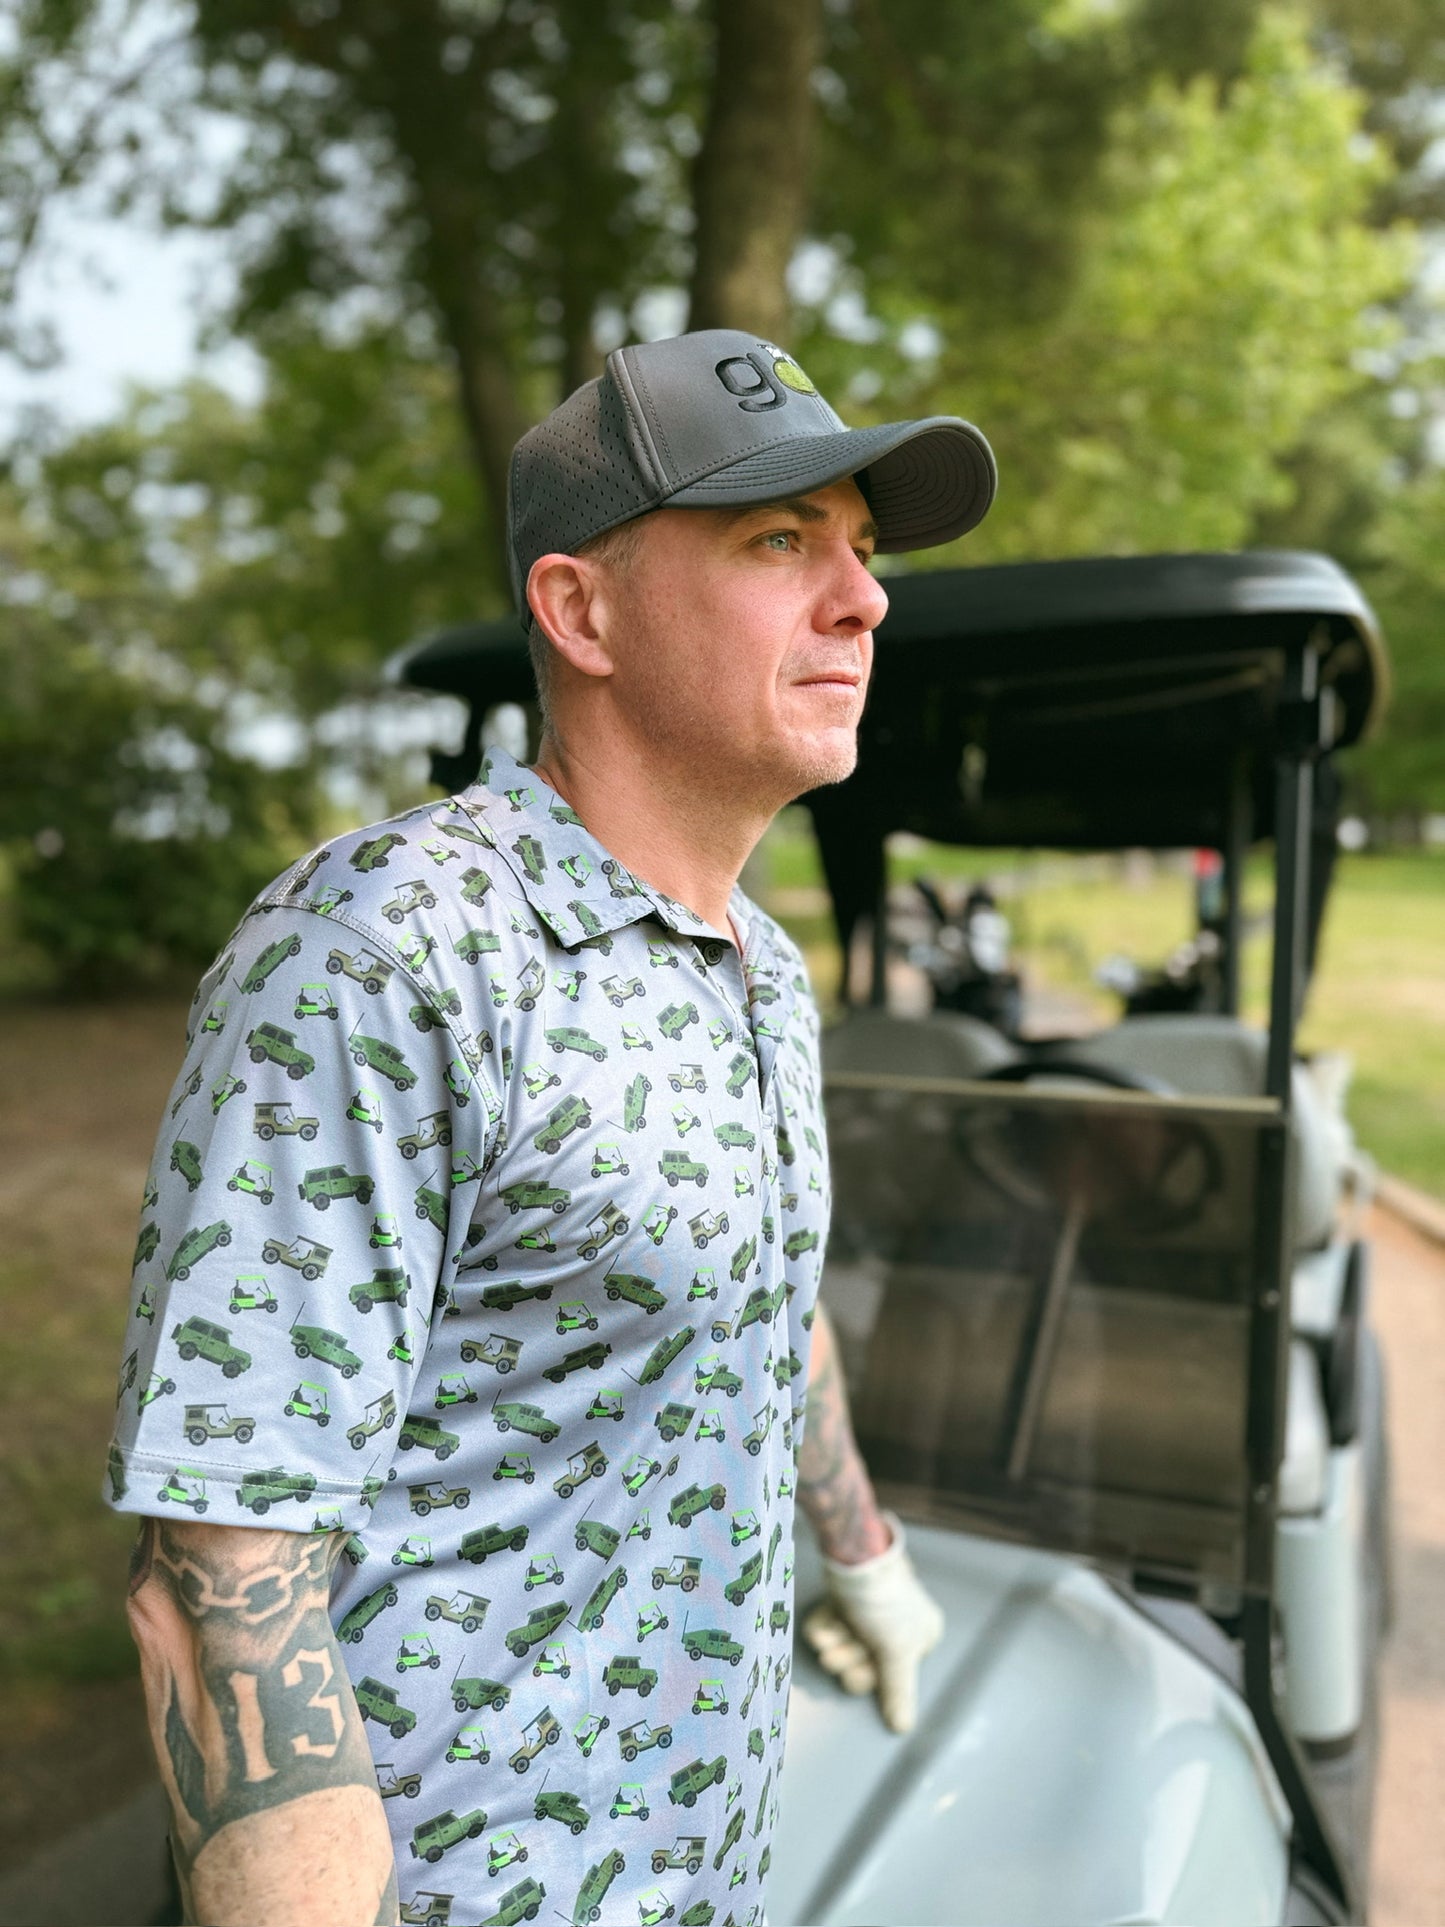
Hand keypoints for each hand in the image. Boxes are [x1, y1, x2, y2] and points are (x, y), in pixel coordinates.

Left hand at [801, 1509, 943, 1732]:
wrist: (854, 1555)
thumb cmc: (885, 1603)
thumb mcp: (897, 1652)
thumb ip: (899, 1691)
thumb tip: (903, 1727)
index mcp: (920, 1635)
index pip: (892, 1675)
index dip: (871, 1674)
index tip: (866, 1665)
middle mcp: (896, 1625)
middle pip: (865, 1663)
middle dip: (848, 1658)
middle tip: (838, 1653)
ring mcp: (868, 1612)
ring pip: (844, 1645)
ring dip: (834, 1643)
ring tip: (833, 1632)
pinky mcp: (844, 1600)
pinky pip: (830, 1626)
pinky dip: (823, 1627)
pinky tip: (823, 1623)